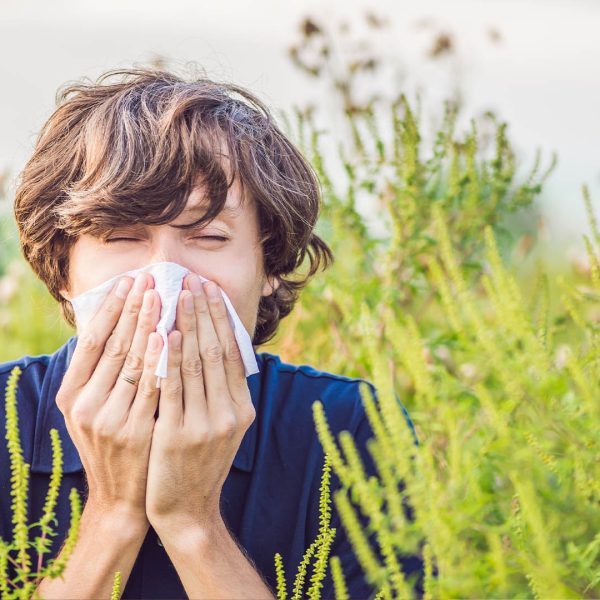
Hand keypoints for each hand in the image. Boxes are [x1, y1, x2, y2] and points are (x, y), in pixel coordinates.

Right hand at [56, 272, 161, 527]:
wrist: (122, 499)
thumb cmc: (112, 445)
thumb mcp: (93, 411)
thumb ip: (100, 374)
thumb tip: (116, 326)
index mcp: (71, 396)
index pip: (91, 341)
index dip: (110, 309)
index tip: (127, 281)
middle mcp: (85, 405)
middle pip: (112, 345)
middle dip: (133, 308)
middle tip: (149, 278)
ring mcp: (109, 419)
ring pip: (131, 361)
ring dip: (148, 324)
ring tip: (162, 294)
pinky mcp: (135, 432)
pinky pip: (151, 387)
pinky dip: (160, 359)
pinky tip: (168, 334)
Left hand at [145, 274, 255, 531]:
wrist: (187, 508)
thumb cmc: (200, 461)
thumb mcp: (223, 426)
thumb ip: (223, 390)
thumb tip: (219, 346)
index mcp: (242, 408)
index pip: (233, 353)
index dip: (222, 319)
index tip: (211, 290)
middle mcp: (230, 413)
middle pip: (216, 351)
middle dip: (204, 312)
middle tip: (194, 281)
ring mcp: (205, 424)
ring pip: (195, 363)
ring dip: (186, 325)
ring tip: (177, 295)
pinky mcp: (177, 434)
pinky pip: (172, 387)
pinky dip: (169, 358)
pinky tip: (163, 333)